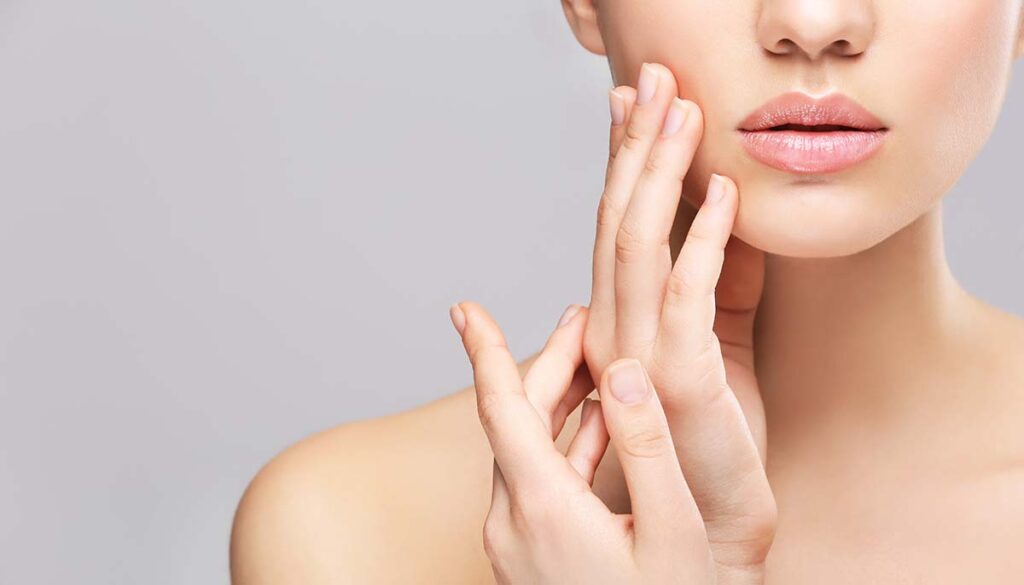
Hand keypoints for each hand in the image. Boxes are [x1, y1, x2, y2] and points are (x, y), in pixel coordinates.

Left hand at [449, 300, 716, 583]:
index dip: (485, 351)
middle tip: (583, 318)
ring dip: (561, 404)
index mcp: (541, 506)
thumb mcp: (675, 531)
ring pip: (527, 450)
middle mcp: (512, 521)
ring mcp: (514, 541)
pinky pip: (538, 482)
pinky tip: (599, 425)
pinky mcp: (526, 554)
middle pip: (517, 421)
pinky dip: (566, 446)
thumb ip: (647, 447)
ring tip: (600, 361)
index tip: (464, 307)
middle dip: (548, 365)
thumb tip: (623, 371)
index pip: (502, 408)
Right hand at [585, 62, 775, 578]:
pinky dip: (707, 239)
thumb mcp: (713, 342)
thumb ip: (711, 279)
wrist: (707, 527)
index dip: (621, 160)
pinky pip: (689, 295)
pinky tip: (725, 193)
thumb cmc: (709, 438)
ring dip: (664, 173)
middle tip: (654, 79)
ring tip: (684, 112)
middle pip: (618, 221)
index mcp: (614, 323)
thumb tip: (720, 210)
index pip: (612, 226)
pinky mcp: (683, 379)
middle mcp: (612, 332)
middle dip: (637, 145)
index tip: (629, 101)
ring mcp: (640, 354)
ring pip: (640, 245)